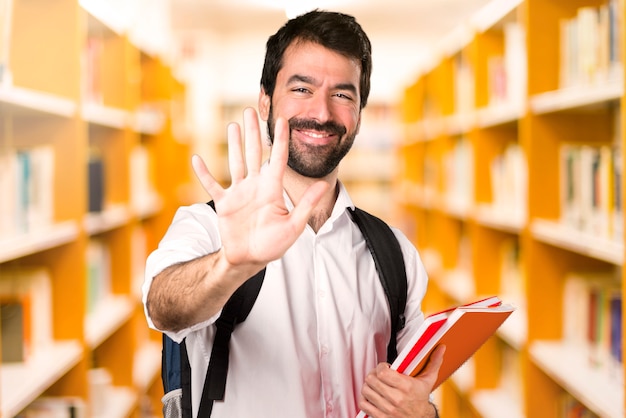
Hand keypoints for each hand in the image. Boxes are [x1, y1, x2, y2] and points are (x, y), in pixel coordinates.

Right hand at [191, 107, 327, 268]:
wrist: (250, 259)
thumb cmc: (274, 244)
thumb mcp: (294, 226)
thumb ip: (305, 205)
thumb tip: (323, 186)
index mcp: (273, 188)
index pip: (278, 158)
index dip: (281, 139)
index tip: (282, 119)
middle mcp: (255, 185)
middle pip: (255, 153)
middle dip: (253, 132)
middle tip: (250, 110)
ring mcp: (239, 192)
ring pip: (236, 162)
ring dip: (234, 145)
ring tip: (233, 125)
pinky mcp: (224, 203)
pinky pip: (212, 185)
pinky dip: (204, 174)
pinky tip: (196, 159)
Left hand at [359, 345, 445, 417]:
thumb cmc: (421, 398)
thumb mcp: (428, 380)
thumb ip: (434, 362)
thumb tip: (441, 348)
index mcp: (406, 387)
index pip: (382, 373)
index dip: (380, 367)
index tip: (385, 367)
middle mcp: (396, 399)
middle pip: (372, 380)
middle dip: (373, 374)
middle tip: (378, 374)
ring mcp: (387, 409)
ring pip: (366, 391)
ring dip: (368, 385)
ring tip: (375, 384)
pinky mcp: (380, 417)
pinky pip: (364, 405)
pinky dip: (364, 398)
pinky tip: (372, 395)